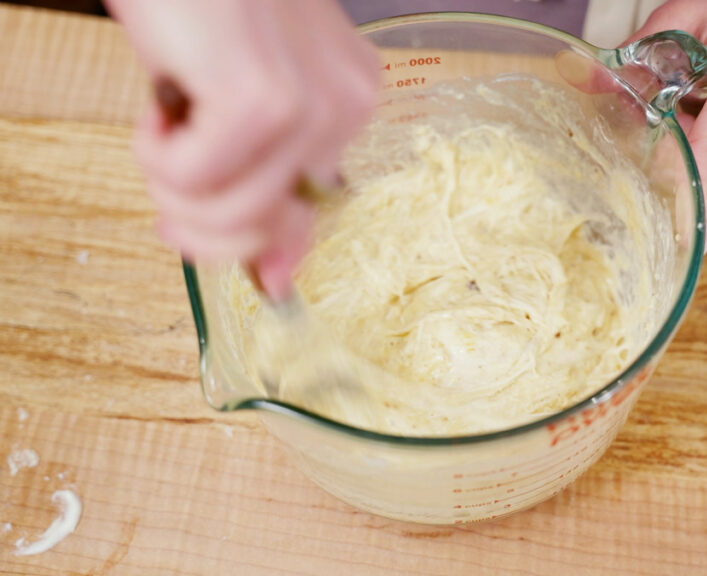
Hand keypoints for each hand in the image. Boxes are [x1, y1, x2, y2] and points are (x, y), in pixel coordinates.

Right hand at [106, 0, 378, 299]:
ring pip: (229, 219)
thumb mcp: (233, 97)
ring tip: (164, 115)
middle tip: (166, 153)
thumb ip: (264, 183)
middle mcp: (348, 107)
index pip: (309, 217)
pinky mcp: (266, 99)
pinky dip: (155, 152)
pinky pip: (196, 182)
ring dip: (169, 181)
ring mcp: (315, 105)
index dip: (246, 241)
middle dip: (194, 215)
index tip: (195, 224)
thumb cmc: (199, 4)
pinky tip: (162, 94)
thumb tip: (273, 279)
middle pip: (264, 232)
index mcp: (349, 104)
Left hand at [630, 0, 706, 247]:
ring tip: (685, 96)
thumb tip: (590, 82)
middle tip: (647, 104)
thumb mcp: (685, 14)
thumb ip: (638, 51)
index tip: (686, 236)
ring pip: (697, 163)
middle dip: (659, 143)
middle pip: (693, 159)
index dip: (695, 195)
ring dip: (676, 140)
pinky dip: (692, 141)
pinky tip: (695, 110)